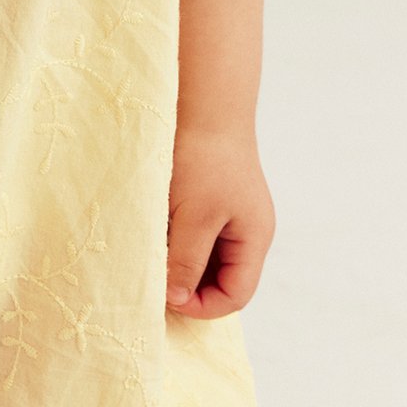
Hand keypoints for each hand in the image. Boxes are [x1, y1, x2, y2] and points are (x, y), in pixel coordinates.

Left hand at [165, 125, 275, 317]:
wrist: (203, 101)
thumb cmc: (203, 157)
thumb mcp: (193, 216)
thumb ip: (186, 260)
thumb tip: (176, 300)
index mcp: (254, 238)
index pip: (235, 295)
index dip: (202, 305)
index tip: (165, 298)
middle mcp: (247, 230)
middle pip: (221, 279)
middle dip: (189, 284)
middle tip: (154, 278)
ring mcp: (230, 213)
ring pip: (204, 256)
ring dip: (178, 260)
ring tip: (152, 250)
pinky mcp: (211, 197)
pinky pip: (195, 233)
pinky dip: (175, 238)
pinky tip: (154, 227)